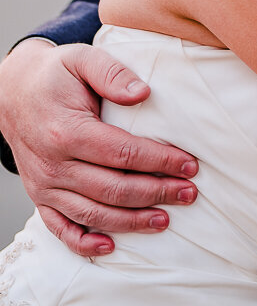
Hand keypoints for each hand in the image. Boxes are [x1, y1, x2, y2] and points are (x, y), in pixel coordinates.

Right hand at [0, 38, 198, 256]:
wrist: (11, 92)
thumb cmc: (54, 75)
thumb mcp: (82, 59)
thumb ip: (112, 73)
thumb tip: (143, 93)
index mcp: (68, 131)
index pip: (123, 153)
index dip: (160, 161)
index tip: (190, 165)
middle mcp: (54, 164)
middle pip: (113, 189)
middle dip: (156, 193)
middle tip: (189, 193)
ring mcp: (44, 184)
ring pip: (93, 213)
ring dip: (131, 221)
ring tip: (164, 220)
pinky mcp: (40, 196)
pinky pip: (60, 228)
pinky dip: (84, 243)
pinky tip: (111, 246)